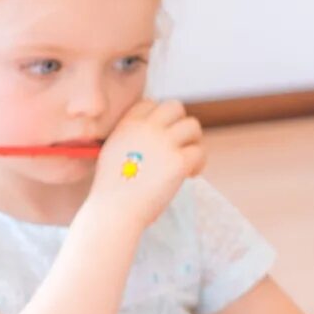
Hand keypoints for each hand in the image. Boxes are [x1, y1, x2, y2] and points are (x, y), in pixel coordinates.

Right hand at [86, 99, 203, 229]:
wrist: (115, 210)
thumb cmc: (113, 190)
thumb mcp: (113, 152)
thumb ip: (131, 138)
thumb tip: (155, 134)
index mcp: (128, 125)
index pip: (150, 103)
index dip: (160, 118)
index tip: (162, 134)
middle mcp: (147, 129)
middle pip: (175, 107)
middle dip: (180, 123)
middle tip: (180, 144)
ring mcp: (164, 143)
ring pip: (193, 126)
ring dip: (194, 142)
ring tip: (187, 161)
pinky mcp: (179, 161)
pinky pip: (200, 152)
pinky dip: (199, 163)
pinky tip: (190, 175)